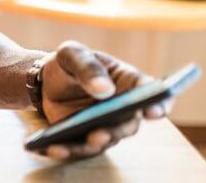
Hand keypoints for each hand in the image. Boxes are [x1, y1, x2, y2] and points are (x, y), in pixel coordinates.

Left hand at [36, 41, 171, 160]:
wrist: (47, 79)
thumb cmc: (69, 63)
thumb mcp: (72, 54)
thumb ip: (88, 67)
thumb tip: (104, 89)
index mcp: (129, 81)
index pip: (151, 92)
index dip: (158, 103)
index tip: (153, 111)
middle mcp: (125, 108)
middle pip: (128, 124)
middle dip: (114, 131)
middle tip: (99, 134)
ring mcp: (108, 127)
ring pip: (104, 140)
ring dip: (89, 145)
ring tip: (68, 144)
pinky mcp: (88, 139)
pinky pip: (80, 148)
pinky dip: (66, 150)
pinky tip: (49, 148)